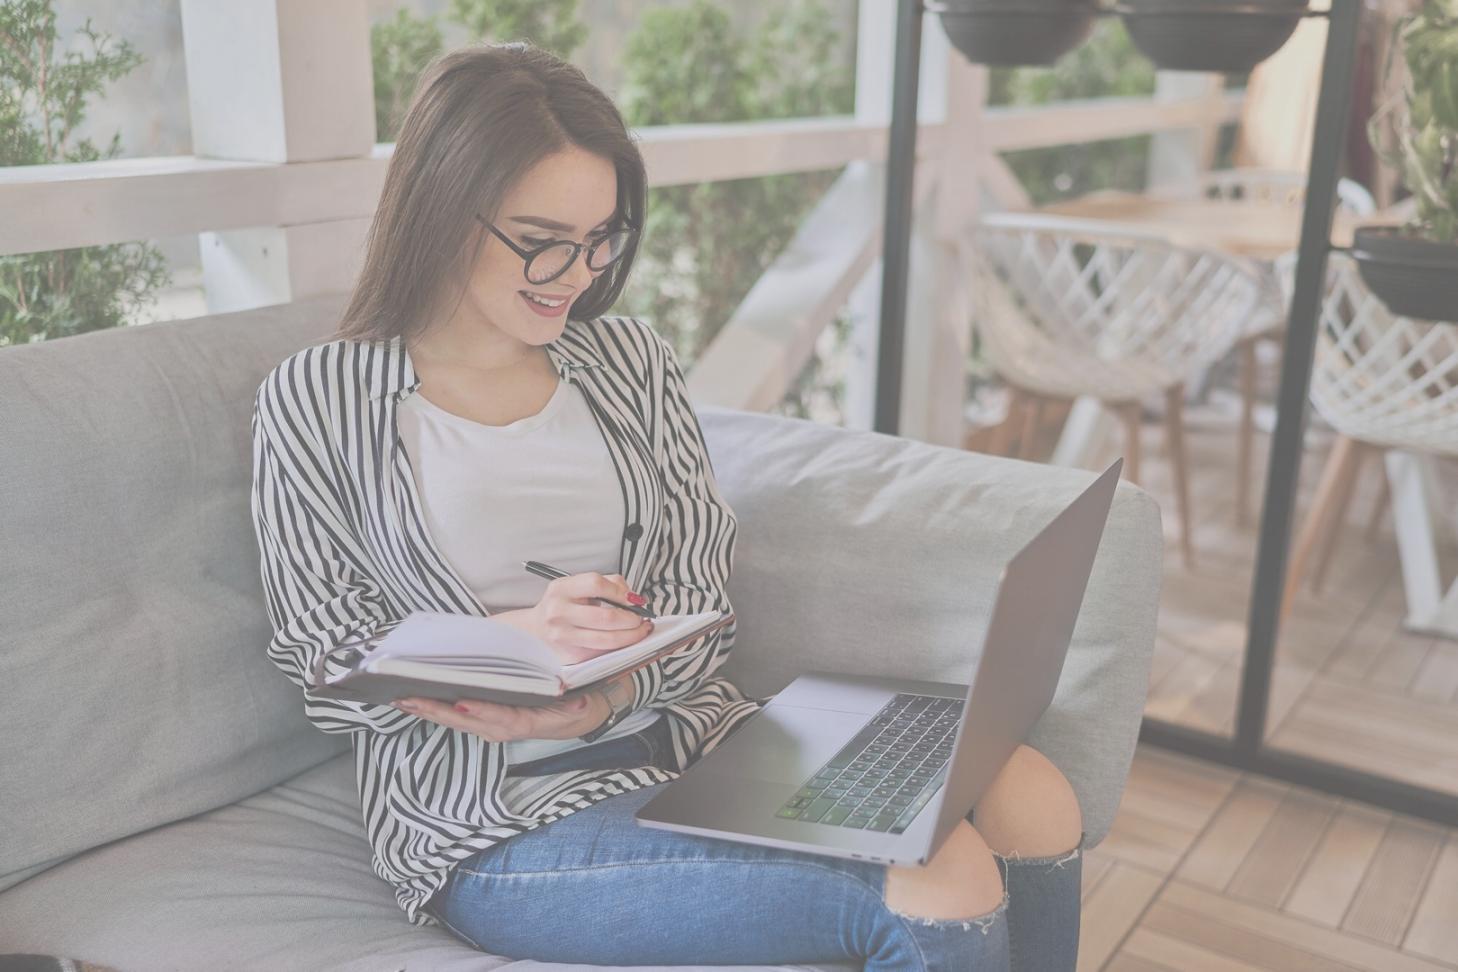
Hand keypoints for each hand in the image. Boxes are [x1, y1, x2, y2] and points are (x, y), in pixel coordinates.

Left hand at [390, 686, 612, 741]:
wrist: (588, 712)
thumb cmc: (583, 703)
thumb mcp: (584, 704)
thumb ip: (576, 704)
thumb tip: (574, 699)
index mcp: (530, 722)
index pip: (502, 718)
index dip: (481, 712)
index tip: (460, 701)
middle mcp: (508, 727)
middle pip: (469, 721)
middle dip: (437, 711)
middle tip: (408, 697)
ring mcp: (497, 725)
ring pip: (459, 721)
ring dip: (431, 711)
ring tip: (404, 697)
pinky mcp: (491, 720)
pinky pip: (461, 716)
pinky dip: (439, 709)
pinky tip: (421, 699)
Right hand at [506, 571, 654, 665]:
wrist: (534, 630)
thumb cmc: (562, 605)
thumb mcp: (576, 586)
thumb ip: (607, 584)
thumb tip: (634, 598)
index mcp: (561, 589)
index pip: (596, 584)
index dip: (621, 592)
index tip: (634, 599)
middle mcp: (558, 613)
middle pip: (606, 617)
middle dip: (632, 619)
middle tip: (641, 618)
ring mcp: (563, 637)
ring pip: (607, 640)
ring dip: (631, 635)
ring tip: (640, 629)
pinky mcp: (570, 655)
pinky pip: (603, 652)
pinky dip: (620, 647)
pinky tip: (627, 640)